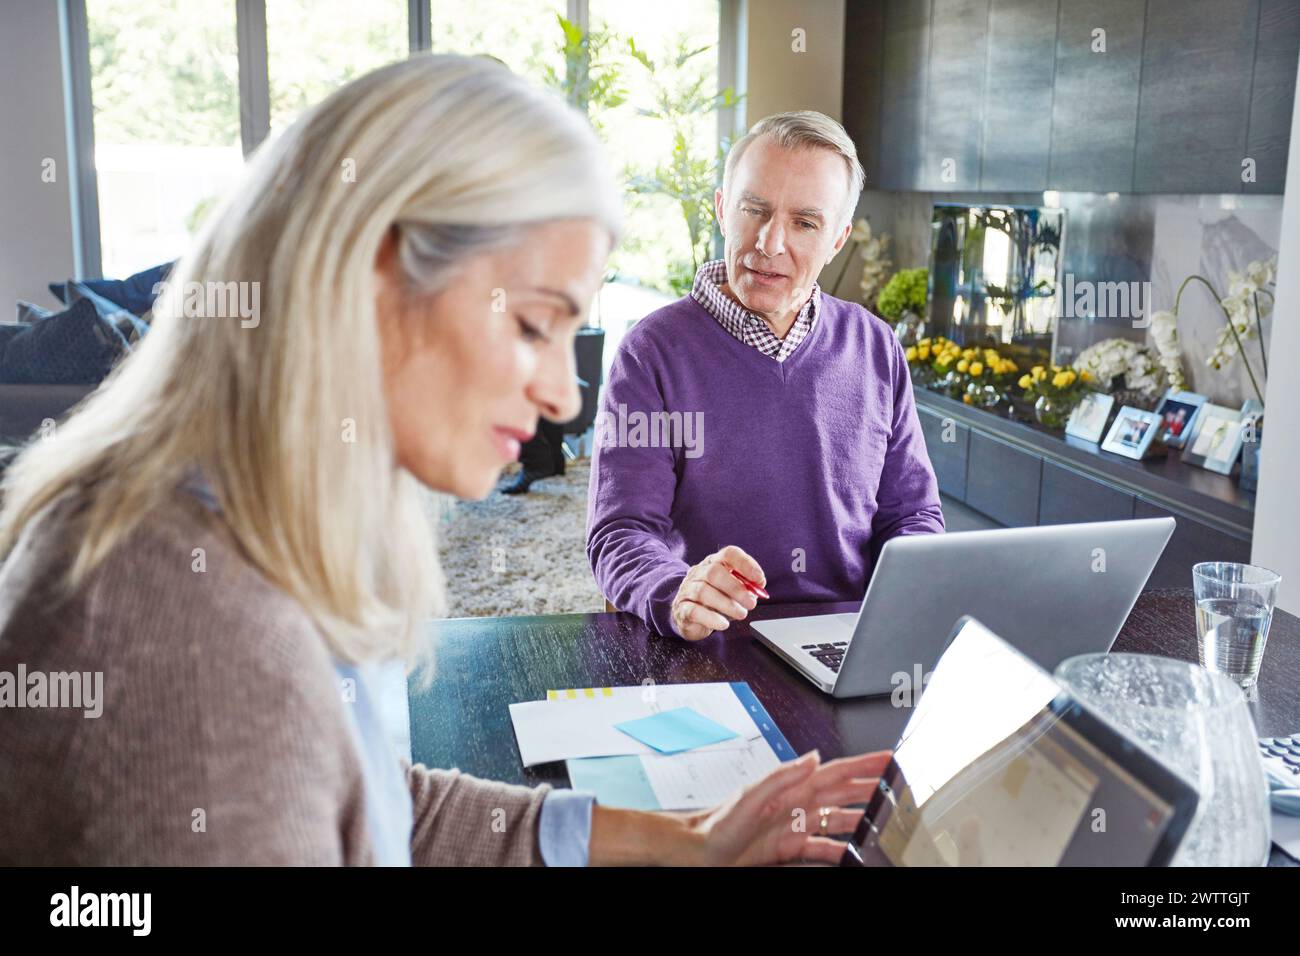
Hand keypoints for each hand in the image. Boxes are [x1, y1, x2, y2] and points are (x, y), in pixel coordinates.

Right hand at [670, 545, 765, 640]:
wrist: (687, 615)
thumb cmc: (715, 600)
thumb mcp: (731, 590)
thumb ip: (745, 586)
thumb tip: (759, 586)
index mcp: (713, 563)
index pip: (728, 554)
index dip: (745, 564)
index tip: (759, 579)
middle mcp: (698, 573)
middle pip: (714, 572)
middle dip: (736, 588)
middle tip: (751, 603)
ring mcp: (687, 590)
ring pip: (703, 591)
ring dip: (727, 604)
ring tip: (741, 614)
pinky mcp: (681, 609)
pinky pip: (694, 611)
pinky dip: (711, 618)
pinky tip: (723, 624)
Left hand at [685, 750, 890, 864]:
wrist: (698, 851)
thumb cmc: (717, 825)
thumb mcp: (750, 796)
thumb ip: (782, 775)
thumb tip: (812, 756)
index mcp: (791, 788)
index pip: (835, 772)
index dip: (863, 764)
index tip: (887, 758)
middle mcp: (796, 804)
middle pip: (843, 793)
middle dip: (871, 787)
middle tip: (898, 785)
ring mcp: (794, 826)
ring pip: (838, 819)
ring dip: (861, 817)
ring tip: (884, 818)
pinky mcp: (788, 847)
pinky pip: (823, 847)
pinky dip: (842, 849)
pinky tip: (854, 852)